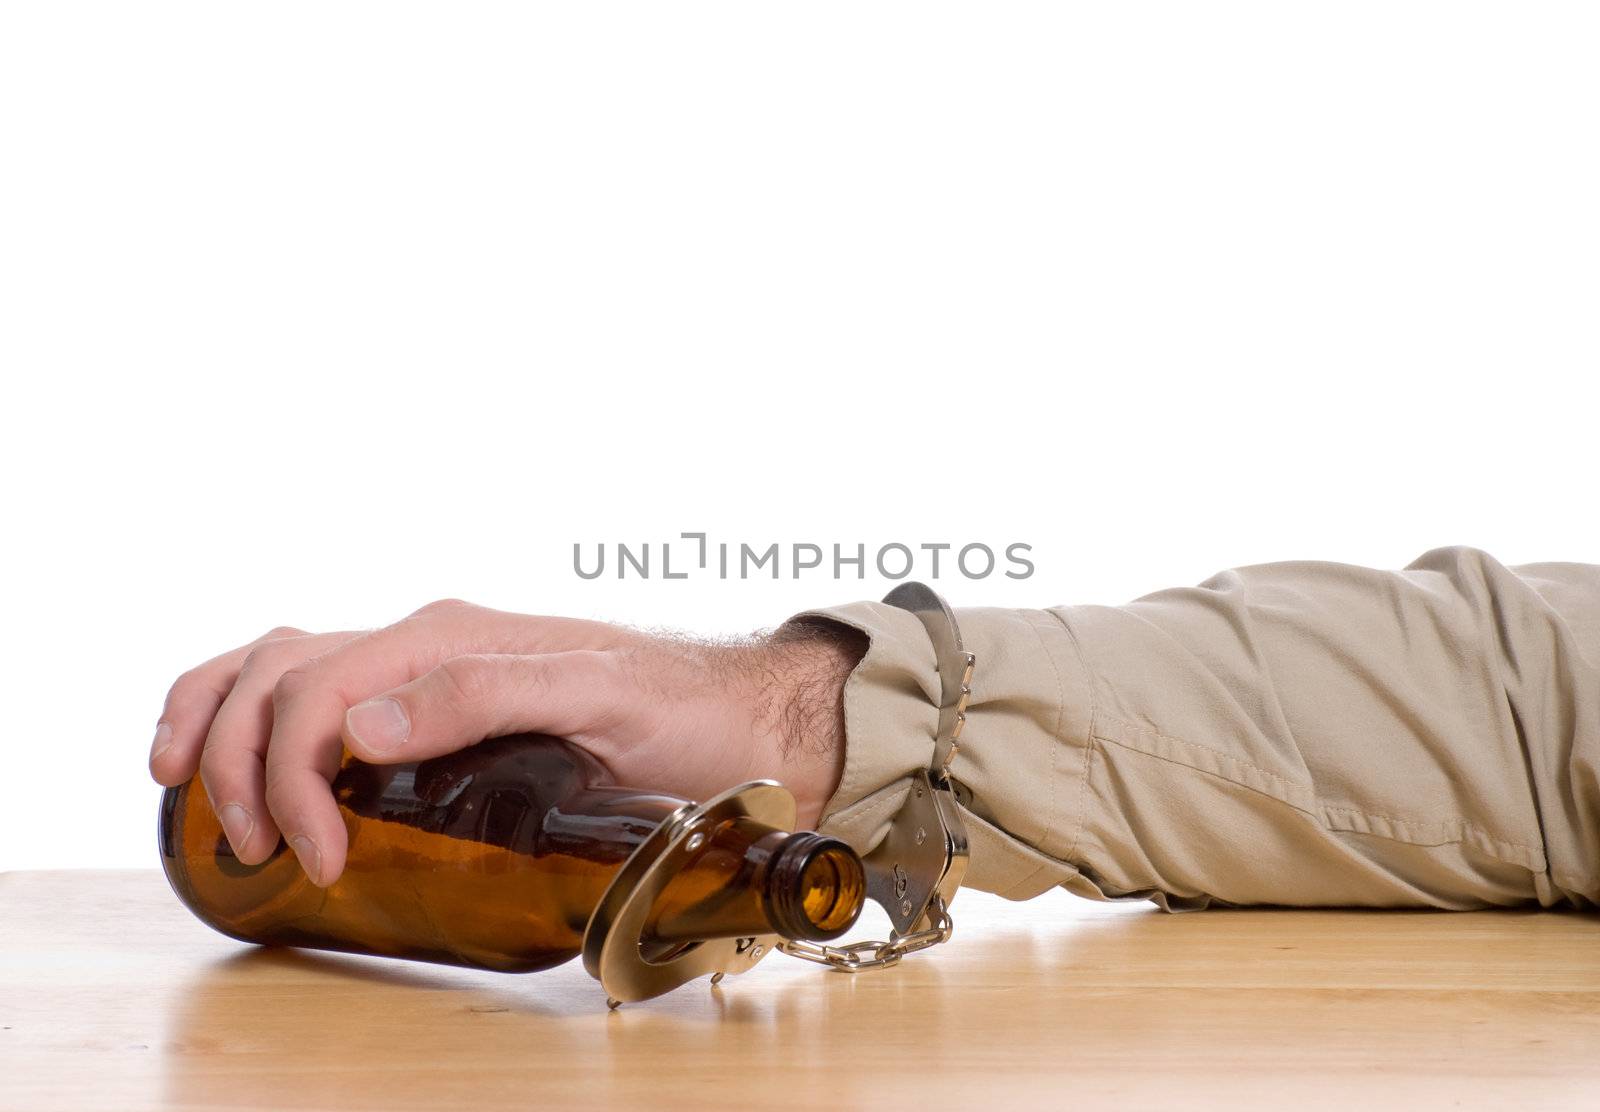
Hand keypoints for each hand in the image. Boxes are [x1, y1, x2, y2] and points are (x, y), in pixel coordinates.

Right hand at [148, 599, 865, 887]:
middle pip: (280, 674)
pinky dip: (258, 710)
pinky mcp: (438, 703)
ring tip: (187, 785)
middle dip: (239, 760)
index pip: (319, 693)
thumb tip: (358, 725)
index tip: (320, 860)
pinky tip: (241, 753)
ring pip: (282, 663)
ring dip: (219, 718)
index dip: (290, 777)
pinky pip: (321, 688)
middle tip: (257, 849)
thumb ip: (485, 695)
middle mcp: (427, 642)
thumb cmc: (682, 712)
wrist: (739, 720)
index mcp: (448, 637)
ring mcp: (428, 667)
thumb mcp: (599, 699)